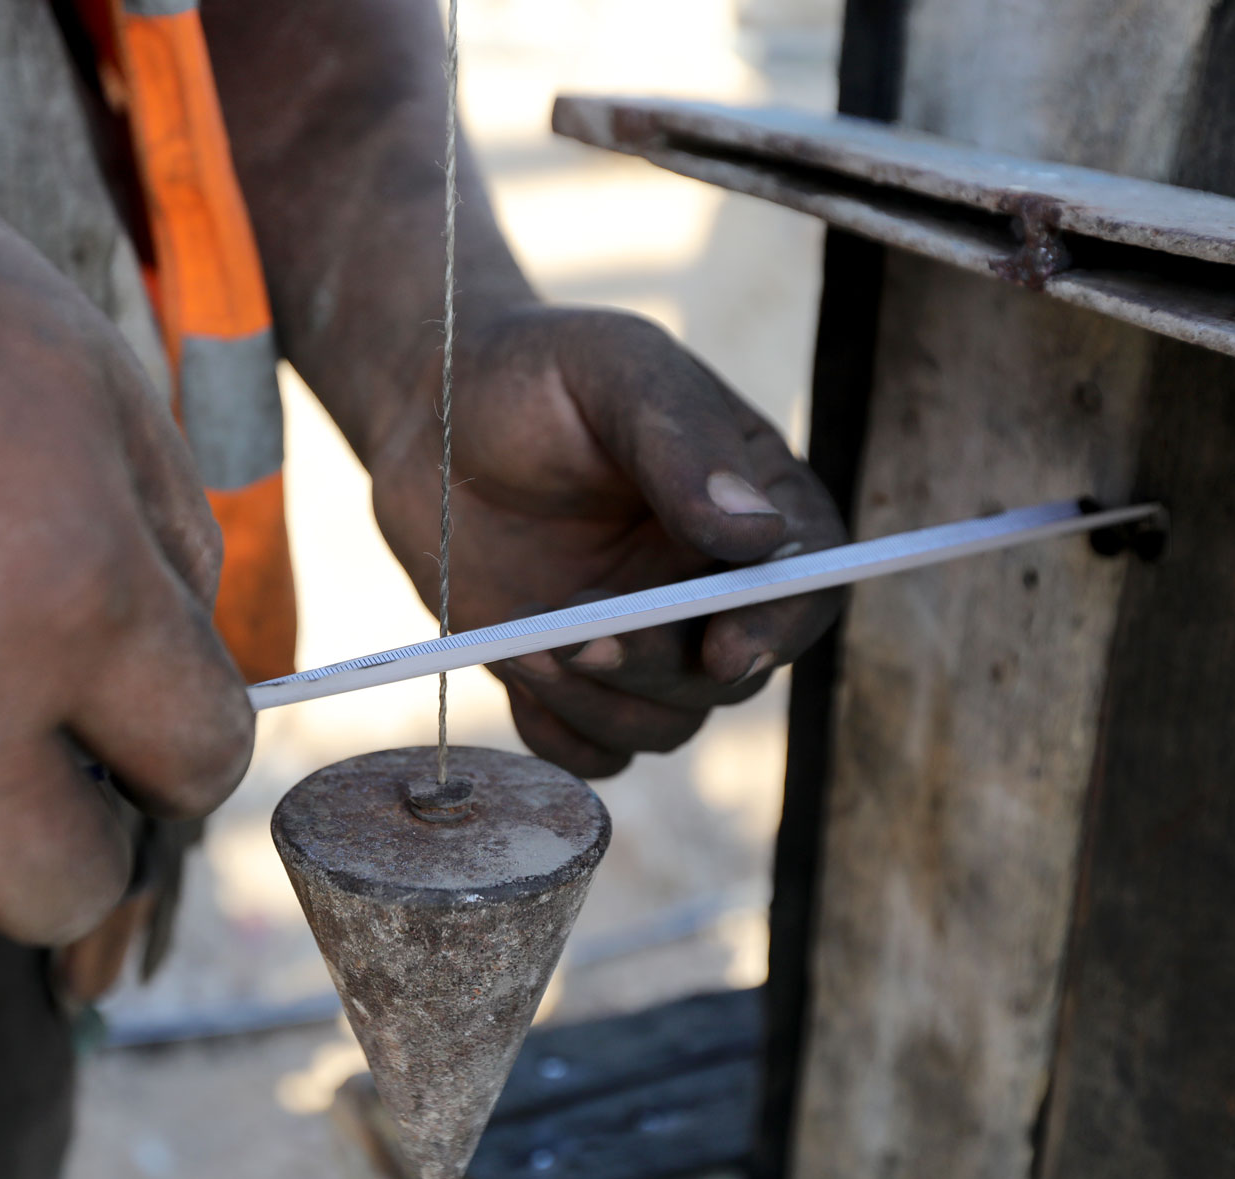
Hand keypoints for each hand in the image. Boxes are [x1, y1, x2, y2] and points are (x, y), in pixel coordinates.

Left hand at [371, 306, 844, 775]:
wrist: (424, 415)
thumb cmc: (532, 374)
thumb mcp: (615, 372)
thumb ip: (683, 441)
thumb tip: (759, 532)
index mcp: (752, 501)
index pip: (811, 582)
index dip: (780, 625)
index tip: (724, 646)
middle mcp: (711, 582)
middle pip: (735, 671)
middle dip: (661, 666)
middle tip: (579, 632)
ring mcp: (645, 638)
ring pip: (666, 723)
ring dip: (600, 703)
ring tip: (521, 639)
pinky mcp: (574, 679)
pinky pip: (594, 750)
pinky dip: (560, 732)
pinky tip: (514, 668)